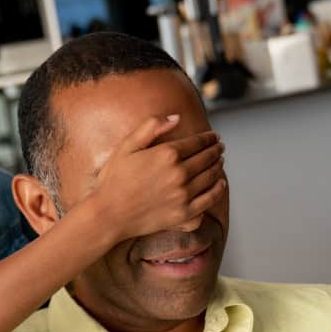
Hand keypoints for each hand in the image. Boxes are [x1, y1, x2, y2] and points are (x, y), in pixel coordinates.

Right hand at [85, 115, 226, 242]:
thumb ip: (151, 127)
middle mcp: (179, 174)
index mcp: (167, 154)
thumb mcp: (127, 146)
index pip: (197, 142)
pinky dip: (218, 190)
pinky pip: (209, 200)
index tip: (213, 136)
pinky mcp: (184, 214)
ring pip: (211, 177)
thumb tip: (176, 117)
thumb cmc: (115, 179)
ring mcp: (183, 195)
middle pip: (207, 158)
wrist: (109, 214)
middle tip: (220, 147)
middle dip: (215, 150)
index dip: (208, 138)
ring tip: (219, 161)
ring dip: (218, 166)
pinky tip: (220, 184)